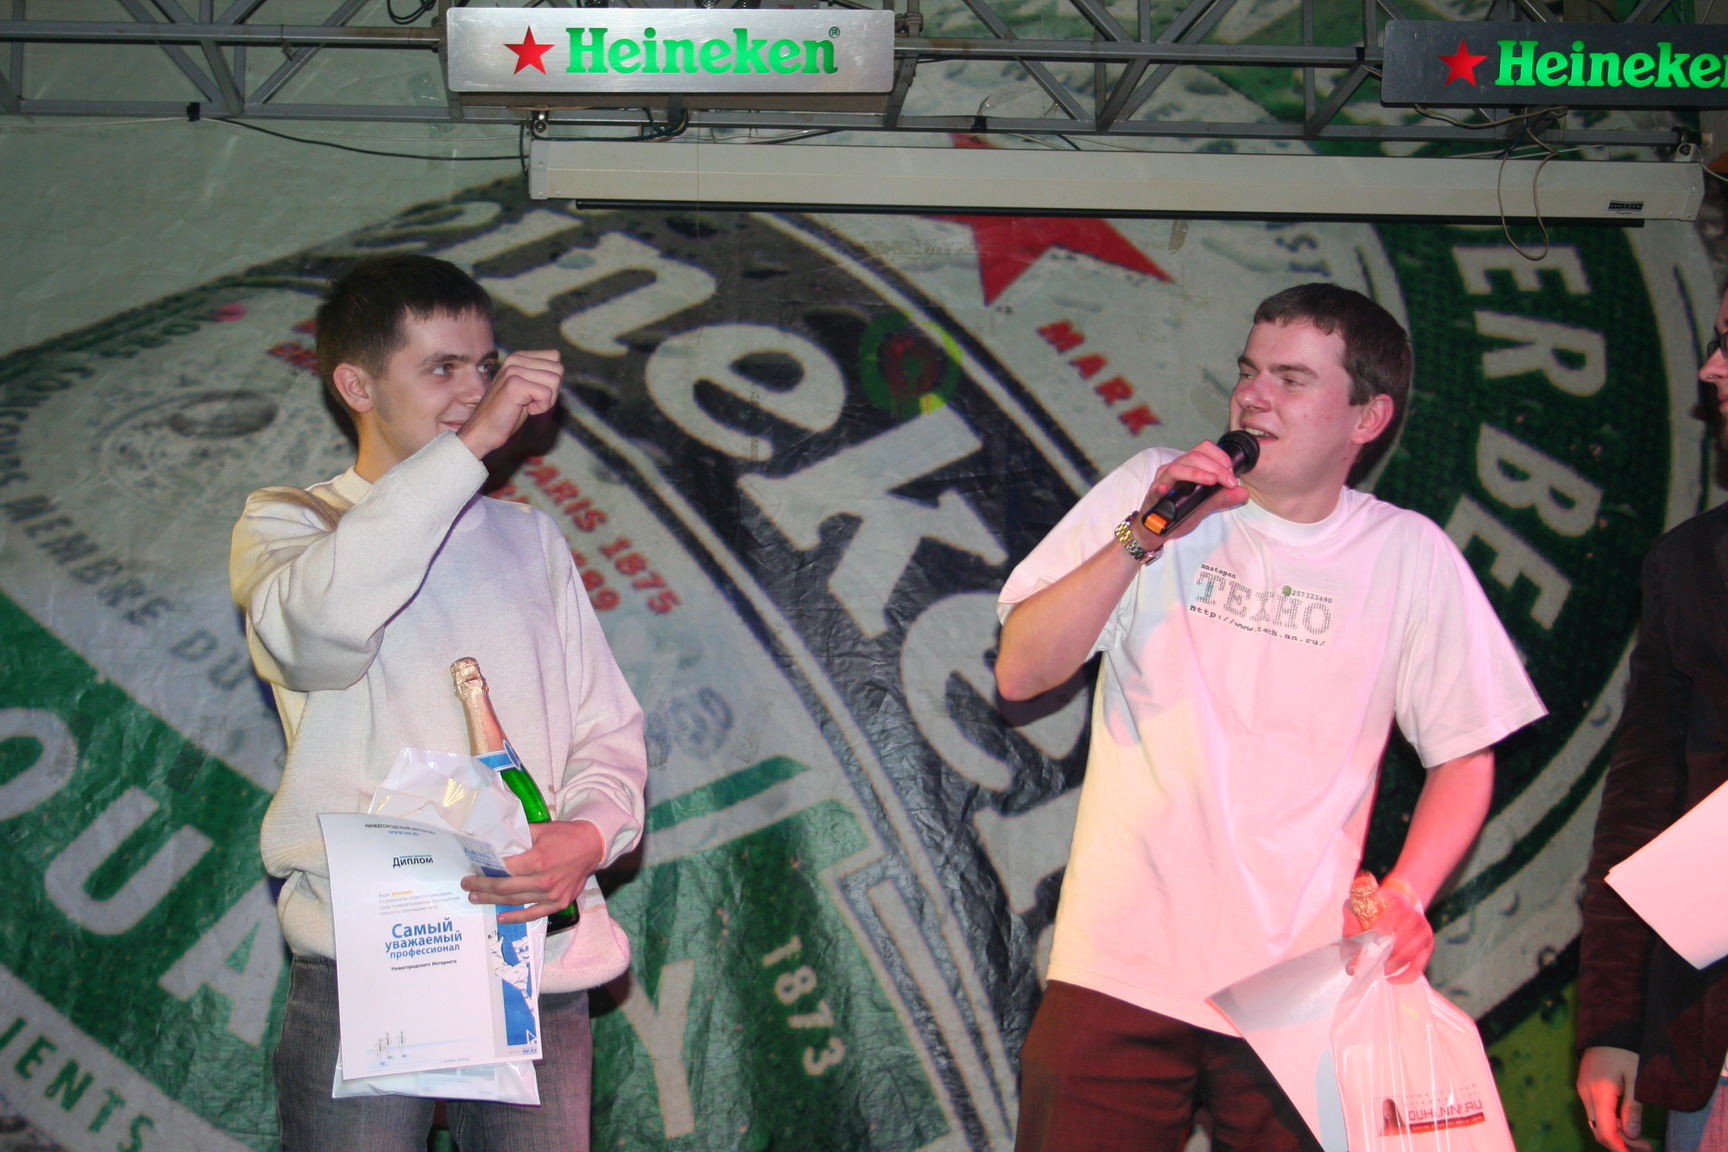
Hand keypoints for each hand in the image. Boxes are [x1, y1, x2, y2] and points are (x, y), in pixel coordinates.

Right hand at [457, 348, 561, 460]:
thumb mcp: (527, 388)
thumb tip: (560, 367)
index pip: (555, 357)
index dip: (552, 379)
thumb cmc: (508, 412)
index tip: (535, 392)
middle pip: (558, 369)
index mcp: (518, 356)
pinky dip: (541, 407)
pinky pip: (546, 394)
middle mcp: (515, 359)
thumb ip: (541, 374)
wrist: (485, 429)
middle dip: (552, 390)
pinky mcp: (514, 384)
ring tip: (528, 405)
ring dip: (547, 400)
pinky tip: (526, 409)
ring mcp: (513, 370)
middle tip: (533, 401)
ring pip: (555, 380)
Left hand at [461, 819, 602, 924]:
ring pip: (516, 901)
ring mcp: (552, 894)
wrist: (593, 846)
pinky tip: (501, 917)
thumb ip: (518, 836)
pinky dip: (516, 917)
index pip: (504, 869)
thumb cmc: (565, 835)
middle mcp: (544, 880)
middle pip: (505, 887)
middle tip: (467, 885)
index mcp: (538, 859)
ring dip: (493, 900)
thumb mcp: (541, 829)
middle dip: (483, 886)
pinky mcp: (559, 903)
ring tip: (477, 897)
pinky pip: (534, 914)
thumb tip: (495, 841)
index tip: (472, 871)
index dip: (485, 871)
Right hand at [1141, 439, 1252, 541]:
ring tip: (1211, 481)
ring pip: (1178, 467)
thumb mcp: (1204, 505)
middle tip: (1229, 482)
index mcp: (1189, 466)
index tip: (1232, 474)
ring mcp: (1163, 480)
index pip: (1205, 449)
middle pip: (1195, 456)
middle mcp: (1175, 468)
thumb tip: (1243, 492)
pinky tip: (1168, 490)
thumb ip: (1221, 498)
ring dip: (1197, 473)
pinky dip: (1164, 487)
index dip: (1221, 457)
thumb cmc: (1178, 512)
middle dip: (1216, 467)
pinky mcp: (1154, 493)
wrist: (1156, 528)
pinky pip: (1158, 486)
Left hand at [1342, 876, 1432, 982]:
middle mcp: (1415, 917)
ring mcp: (1424, 932)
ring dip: (1389, 968)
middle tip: (1363, 970)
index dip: (1367, 948)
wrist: (1400, 902)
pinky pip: (1418, 967)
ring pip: (1406, 957)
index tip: (1354, 963)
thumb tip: (1348, 956)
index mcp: (1397, 904)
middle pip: (1395, 946)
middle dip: (1377, 960)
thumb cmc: (1375, 906)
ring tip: (1375, 972)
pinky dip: (1405, 977)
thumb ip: (1351, 927)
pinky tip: (1391, 979)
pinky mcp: (1429, 945)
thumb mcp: (1358, 906)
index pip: (1382, 930)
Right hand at [1577, 1046, 1649, 1151]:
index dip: (1622, 1148)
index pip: (1605, 1132)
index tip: (1643, 1151)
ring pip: (1595, 1122)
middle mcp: (1585, 1094)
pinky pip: (1594, 1111)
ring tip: (1639, 1137)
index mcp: (1599, 1093)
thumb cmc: (1626, 1050)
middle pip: (1599, 1130)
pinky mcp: (1584, 1085)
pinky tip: (1624, 1121)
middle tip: (1646, 1146)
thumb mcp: (1636, 1078)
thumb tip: (1632, 1135)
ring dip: (1616, 1133)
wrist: (1607, 1027)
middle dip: (1621, 1144)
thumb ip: (1633, 1107)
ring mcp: (1582, 1089)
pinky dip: (1609, 1122)